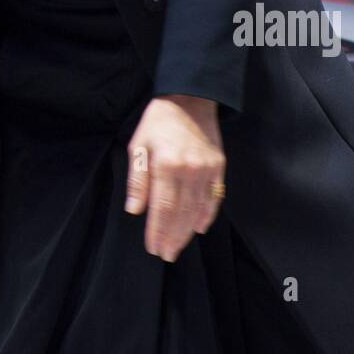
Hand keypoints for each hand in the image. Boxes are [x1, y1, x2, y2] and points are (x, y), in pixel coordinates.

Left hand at [124, 93, 225, 262]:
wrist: (190, 98)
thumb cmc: (158, 122)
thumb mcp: (139, 145)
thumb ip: (137, 179)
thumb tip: (134, 209)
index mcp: (166, 164)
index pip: (162, 208)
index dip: (158, 231)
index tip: (153, 247)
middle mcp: (189, 170)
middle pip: (182, 213)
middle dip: (173, 237)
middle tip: (166, 255)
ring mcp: (207, 169)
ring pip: (198, 209)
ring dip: (187, 231)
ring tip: (178, 247)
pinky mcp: (219, 167)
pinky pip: (214, 197)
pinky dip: (207, 215)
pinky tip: (198, 227)